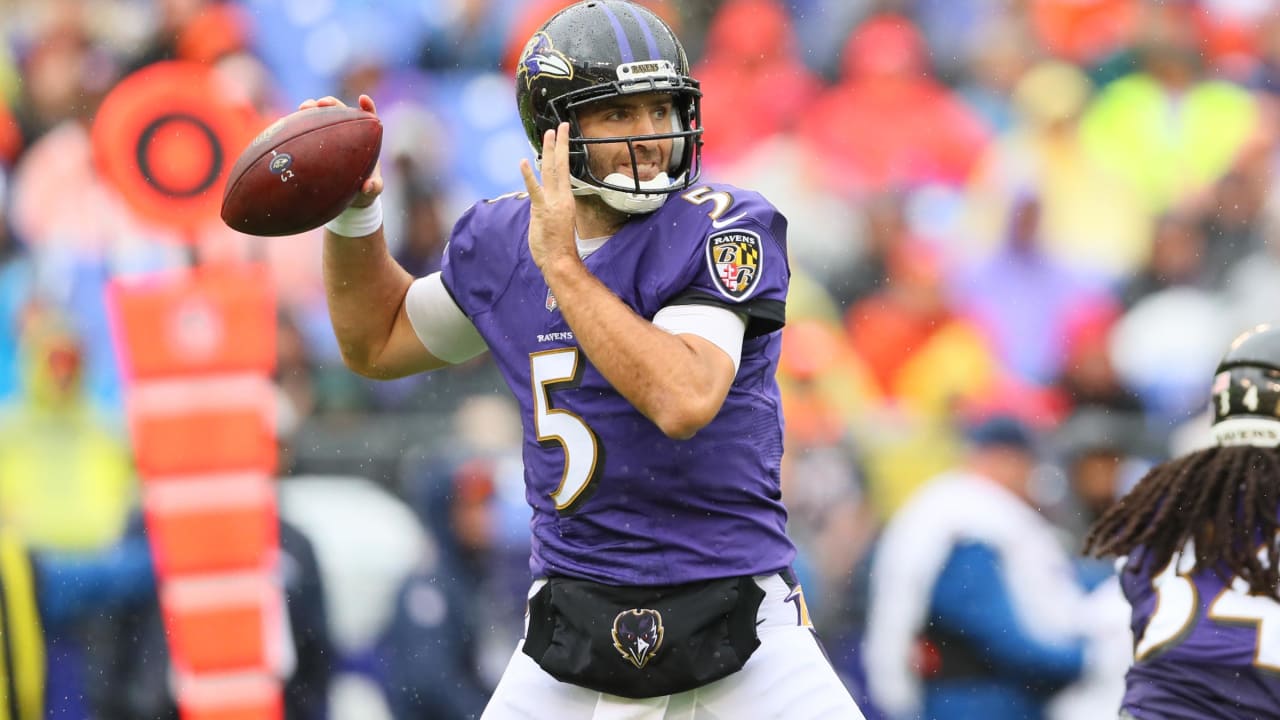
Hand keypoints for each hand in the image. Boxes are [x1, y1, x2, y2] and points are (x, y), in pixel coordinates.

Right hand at [298, 94, 383, 207]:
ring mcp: (328, 136)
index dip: (367, 107)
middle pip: (339, 111)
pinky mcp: (313, 142)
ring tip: (304, 107)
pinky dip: (297, 124)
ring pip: (320, 116)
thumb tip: (368, 186)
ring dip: (311, 108)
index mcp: (364, 139)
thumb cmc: (362, 190)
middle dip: (331, 103)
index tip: (362, 99)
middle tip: (322, 103)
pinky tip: (286, 123)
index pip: (367, 118)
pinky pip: (305, 130)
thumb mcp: (371, 191)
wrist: (346, 198)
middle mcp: (346, 133)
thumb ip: (374, 188)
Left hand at [520, 122, 577, 270]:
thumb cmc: (557, 245)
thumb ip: (549, 207)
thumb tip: (542, 203)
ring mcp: (552, 202)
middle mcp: (561, 197)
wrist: (559, 260)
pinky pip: (535, 190)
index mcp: (565, 199)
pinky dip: (529, 175)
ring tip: (548, 134)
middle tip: (558, 127)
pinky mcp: (542, 210)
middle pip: (559, 166)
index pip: (564, 170)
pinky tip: (524, 162)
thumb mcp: (556, 221)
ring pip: (551, 172)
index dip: (563, 151)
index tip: (562, 135)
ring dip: (549, 152)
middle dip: (558, 144)